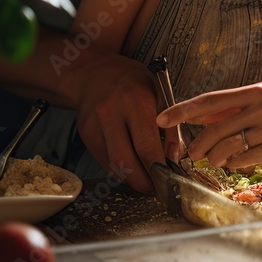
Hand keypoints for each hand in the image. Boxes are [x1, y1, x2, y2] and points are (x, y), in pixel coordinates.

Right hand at [65, 52, 164, 192]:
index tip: (170, 180)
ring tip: (148, 182)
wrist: (94, 72)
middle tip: (158, 190)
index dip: (158, 169)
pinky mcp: (86, 135)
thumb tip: (174, 156)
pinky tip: (132, 169)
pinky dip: (120, 170)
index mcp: (135, 102)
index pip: (147, 145)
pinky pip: (104, 162)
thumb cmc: (133, 81)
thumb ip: (169, 124)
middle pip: (126, 161)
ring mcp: (95, 126)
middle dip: (144, 182)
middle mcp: (111, 115)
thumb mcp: (159, 92)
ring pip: (114, 166)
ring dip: (132, 179)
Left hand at [156, 78, 261, 169]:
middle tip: (190, 153)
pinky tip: (235, 162)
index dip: (182, 111)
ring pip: (227, 149)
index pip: (210, 101)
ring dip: (216, 157)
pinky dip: (234, 164)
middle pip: (214, 131)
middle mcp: (260, 108)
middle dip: (196, 145)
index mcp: (257, 90)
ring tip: (216, 158)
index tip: (162, 119)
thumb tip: (209, 115)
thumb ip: (241, 102)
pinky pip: (245, 160)